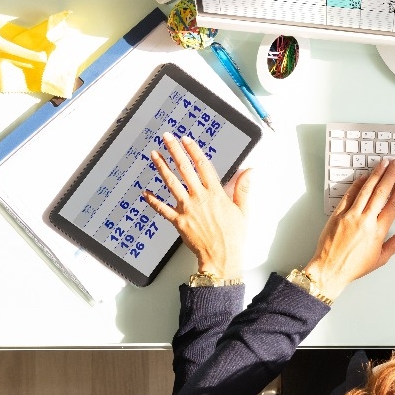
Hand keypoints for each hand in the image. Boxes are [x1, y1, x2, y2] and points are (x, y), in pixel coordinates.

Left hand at [143, 132, 250, 279]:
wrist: (222, 257)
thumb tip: (249, 171)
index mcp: (216, 193)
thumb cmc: (234, 237)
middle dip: (175, 151)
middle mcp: (200, 198)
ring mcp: (187, 209)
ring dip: (162, 167)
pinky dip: (153, 201)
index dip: (194, 150)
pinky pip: (163, 209)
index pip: (203, 165)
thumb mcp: (243, 210)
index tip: (186, 139)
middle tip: (167, 137)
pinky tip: (145, 192)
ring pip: (172, 183)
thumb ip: (243, 188)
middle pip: (185, 169)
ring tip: (154, 155)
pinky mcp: (178, 221)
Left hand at [304, 158, 394, 298]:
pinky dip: (357, 184)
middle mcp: (365, 220)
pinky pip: (349, 195)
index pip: (392, 204)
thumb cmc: (354, 266)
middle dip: (390, 175)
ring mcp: (350, 215)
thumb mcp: (381, 258)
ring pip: (366, 190)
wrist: (329, 269)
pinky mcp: (337, 214)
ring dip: (376, 175)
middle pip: (381, 192)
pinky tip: (364, 176)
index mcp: (378, 231)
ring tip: (383, 164)